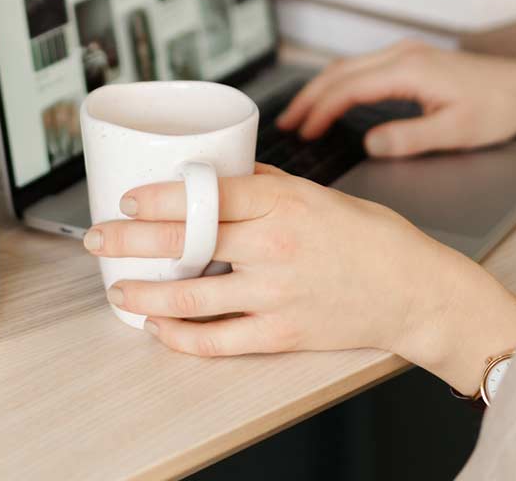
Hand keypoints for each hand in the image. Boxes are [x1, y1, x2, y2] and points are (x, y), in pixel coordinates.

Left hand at [84, 164, 515, 393]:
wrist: (417, 292)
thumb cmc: (373, 239)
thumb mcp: (320, 193)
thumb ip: (268, 185)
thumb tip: (222, 174)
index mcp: (283, 203)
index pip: (205, 196)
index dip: (158, 199)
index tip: (129, 200)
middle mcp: (274, 246)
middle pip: (184, 242)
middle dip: (129, 240)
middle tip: (99, 239)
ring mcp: (275, 294)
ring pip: (189, 297)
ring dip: (144, 295)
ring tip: (119, 289)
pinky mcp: (281, 334)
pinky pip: (218, 340)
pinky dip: (180, 337)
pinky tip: (159, 329)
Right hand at [276, 41, 515, 157]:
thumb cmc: (499, 108)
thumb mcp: (456, 132)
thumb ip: (409, 138)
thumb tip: (370, 143)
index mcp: (409, 70)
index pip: (349, 88)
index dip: (321, 111)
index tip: (304, 133)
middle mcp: (402, 54)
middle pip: (339, 72)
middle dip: (308, 98)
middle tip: (286, 125)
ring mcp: (404, 53)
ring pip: (346, 67)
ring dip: (319, 90)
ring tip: (300, 116)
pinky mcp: (408, 59)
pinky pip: (360, 68)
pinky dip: (337, 85)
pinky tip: (330, 101)